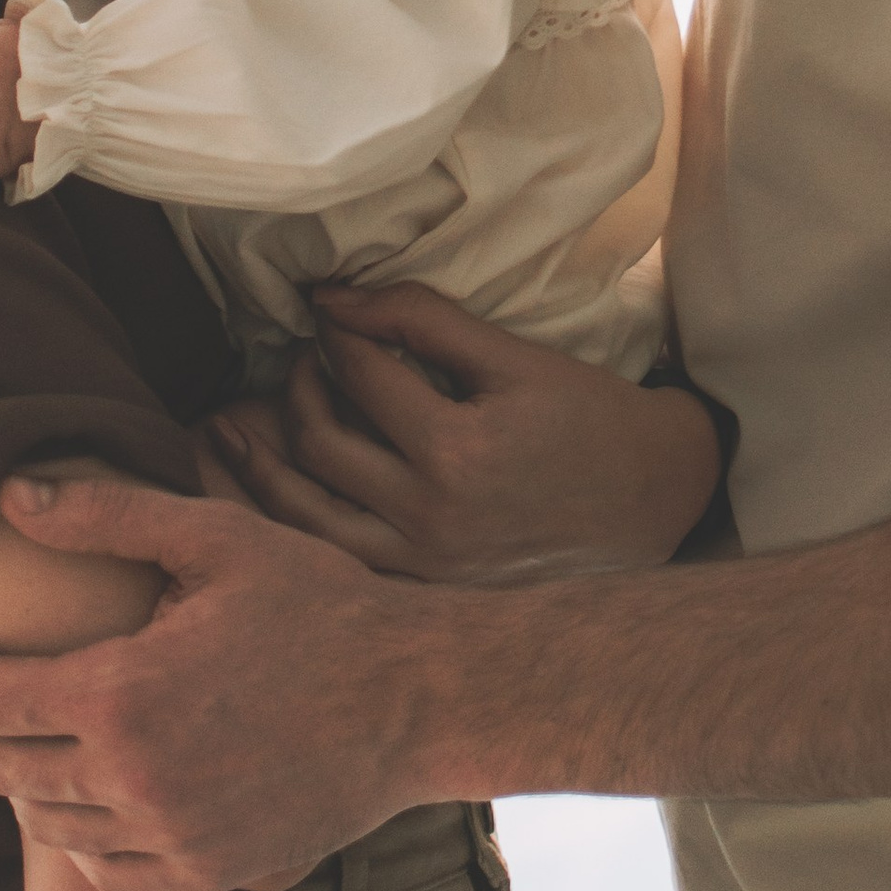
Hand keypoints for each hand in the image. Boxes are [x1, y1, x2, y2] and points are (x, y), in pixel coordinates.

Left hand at [0, 476, 447, 890]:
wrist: (416, 698)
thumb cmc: (321, 604)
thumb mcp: (217, 538)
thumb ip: (107, 515)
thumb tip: (9, 497)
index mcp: (121, 693)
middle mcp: (133, 779)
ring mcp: (170, 835)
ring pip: (45, 824)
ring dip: (27, 776)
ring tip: (48, 727)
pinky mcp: (207, 871)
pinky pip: (104, 869)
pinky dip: (82, 833)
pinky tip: (101, 787)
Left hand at [207, 283, 723, 584]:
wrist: (649, 502)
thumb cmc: (584, 419)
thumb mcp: (511, 357)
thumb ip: (421, 320)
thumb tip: (330, 298)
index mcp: (456, 454)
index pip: (362, 374)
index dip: (337, 330)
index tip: (329, 310)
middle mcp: (428, 519)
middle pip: (319, 441)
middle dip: (302, 385)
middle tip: (310, 355)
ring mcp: (419, 567)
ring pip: (300, 512)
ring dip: (261, 462)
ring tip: (241, 422)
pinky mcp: (417, 592)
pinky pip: (327, 557)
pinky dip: (286, 522)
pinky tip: (267, 490)